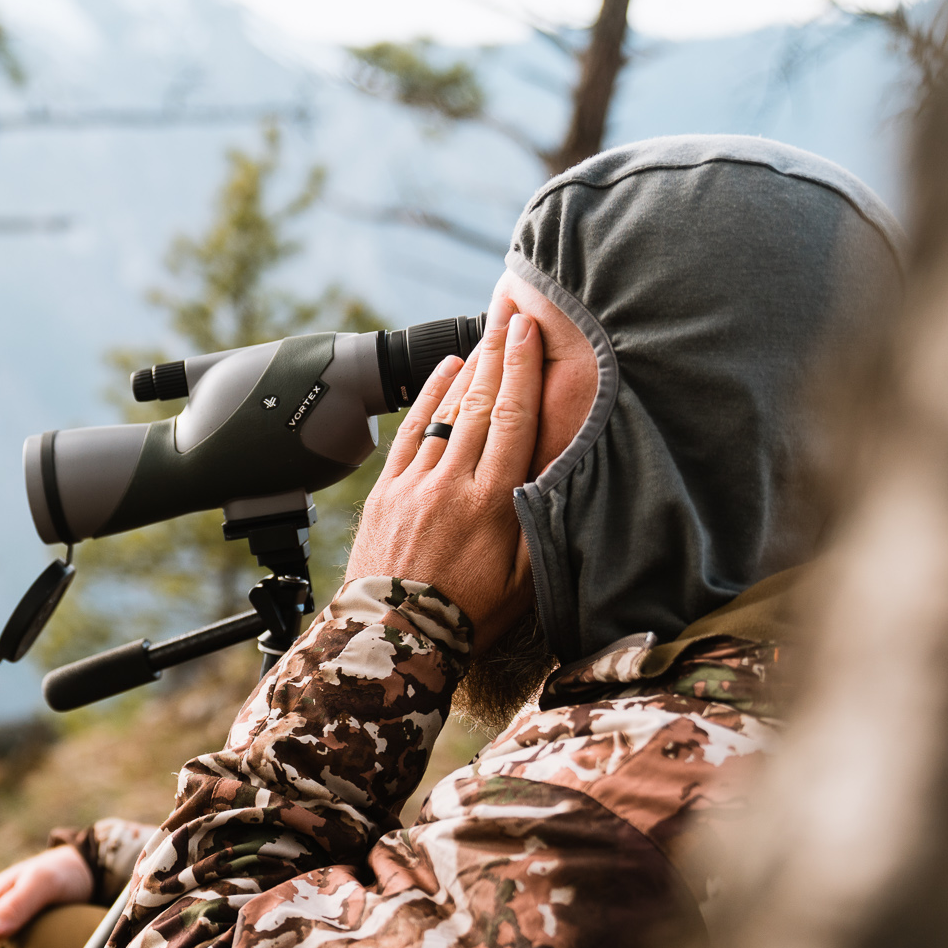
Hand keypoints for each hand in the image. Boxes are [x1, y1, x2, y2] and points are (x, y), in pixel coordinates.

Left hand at [345, 303, 543, 649]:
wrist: (392, 638)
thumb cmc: (467, 618)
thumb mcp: (525, 582)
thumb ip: (543, 523)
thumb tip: (561, 474)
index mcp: (492, 504)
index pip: (514, 420)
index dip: (523, 369)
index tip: (530, 330)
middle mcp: (451, 485)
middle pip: (481, 404)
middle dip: (498, 352)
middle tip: (511, 308)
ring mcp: (413, 484)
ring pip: (445, 412)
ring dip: (468, 368)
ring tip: (487, 332)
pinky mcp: (385, 492)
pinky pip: (410, 432)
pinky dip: (428, 398)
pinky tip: (445, 373)